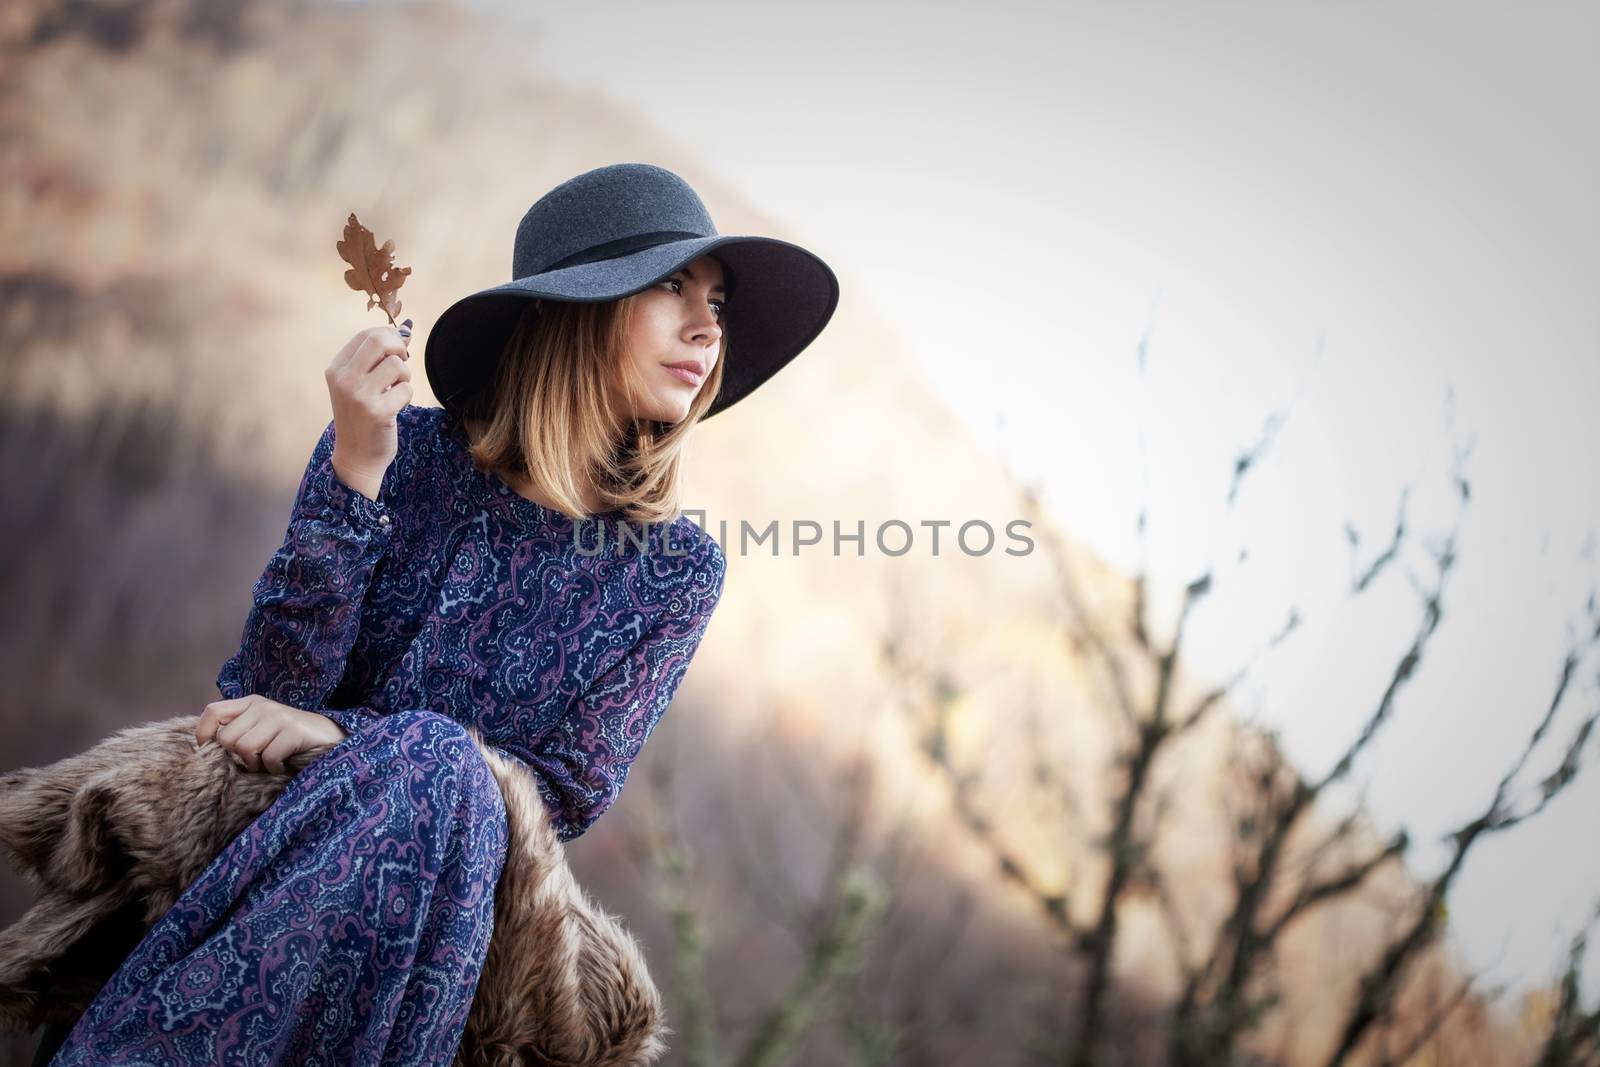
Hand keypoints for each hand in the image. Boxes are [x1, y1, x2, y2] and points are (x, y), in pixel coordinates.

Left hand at [196, 695, 348, 774]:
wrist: (331, 737)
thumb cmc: (291, 738)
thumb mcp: (262, 728)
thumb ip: (239, 732)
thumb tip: (207, 749)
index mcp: (250, 703)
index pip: (212, 712)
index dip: (204, 735)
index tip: (213, 754)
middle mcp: (262, 706)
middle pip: (226, 738)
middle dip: (238, 757)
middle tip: (256, 761)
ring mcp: (279, 716)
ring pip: (244, 748)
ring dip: (256, 764)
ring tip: (270, 762)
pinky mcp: (293, 730)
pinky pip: (269, 756)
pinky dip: (274, 768)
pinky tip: (284, 764)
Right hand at [326, 322, 413, 500]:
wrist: (356, 457)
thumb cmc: (362, 417)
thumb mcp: (359, 384)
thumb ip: (376, 358)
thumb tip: (405, 328)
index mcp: (336, 369)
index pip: (366, 334)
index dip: (389, 337)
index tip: (396, 351)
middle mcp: (344, 379)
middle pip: (380, 340)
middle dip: (399, 348)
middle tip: (402, 364)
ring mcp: (359, 395)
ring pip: (397, 364)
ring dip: (405, 377)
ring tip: (396, 391)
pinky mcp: (377, 411)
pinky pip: (406, 389)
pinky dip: (406, 397)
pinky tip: (395, 408)